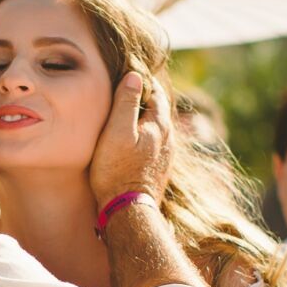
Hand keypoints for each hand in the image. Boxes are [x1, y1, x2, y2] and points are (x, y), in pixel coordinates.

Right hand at [88, 69, 172, 210]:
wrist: (128, 211)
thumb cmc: (117, 170)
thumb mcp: (117, 132)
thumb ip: (126, 102)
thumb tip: (135, 76)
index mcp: (160, 125)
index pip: (156, 92)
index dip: (142, 82)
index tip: (126, 76)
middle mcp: (168, 138)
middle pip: (158, 109)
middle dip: (143, 98)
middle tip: (123, 91)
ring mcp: (166, 154)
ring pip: (156, 127)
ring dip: (143, 118)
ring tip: (124, 114)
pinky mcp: (159, 168)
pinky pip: (153, 142)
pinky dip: (143, 134)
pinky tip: (130, 139)